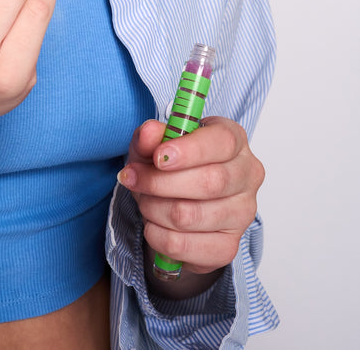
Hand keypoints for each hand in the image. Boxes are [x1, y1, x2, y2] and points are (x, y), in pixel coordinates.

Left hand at [118, 116, 264, 298]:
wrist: (178, 200)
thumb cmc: (172, 163)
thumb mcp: (156, 142)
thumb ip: (151, 135)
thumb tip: (148, 133)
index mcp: (234, 140)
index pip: (222, 142)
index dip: (188, 150)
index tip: (157, 157)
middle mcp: (246, 176)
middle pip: (208, 182)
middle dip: (159, 182)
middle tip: (133, 178)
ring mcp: (242, 215)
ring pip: (190, 216)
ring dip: (153, 208)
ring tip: (143, 200)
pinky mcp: (228, 247)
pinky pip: (183, 245)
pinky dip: (157, 235)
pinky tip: (152, 223)